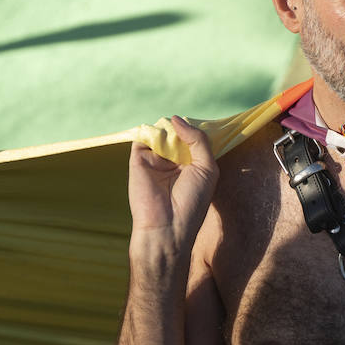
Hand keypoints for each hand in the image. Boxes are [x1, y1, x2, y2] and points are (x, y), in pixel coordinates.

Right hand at [127, 116, 218, 247]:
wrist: (167, 225)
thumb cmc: (192, 200)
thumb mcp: (207, 167)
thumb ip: (198, 140)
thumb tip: (177, 119)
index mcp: (192, 164)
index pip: (194, 138)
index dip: (196, 129)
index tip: (205, 122)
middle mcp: (173, 160)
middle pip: (178, 133)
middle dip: (183, 127)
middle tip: (185, 130)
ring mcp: (155, 159)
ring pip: (162, 132)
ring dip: (168, 130)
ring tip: (174, 141)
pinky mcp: (138, 160)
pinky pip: (143, 137)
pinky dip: (152, 131)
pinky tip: (161, 138)